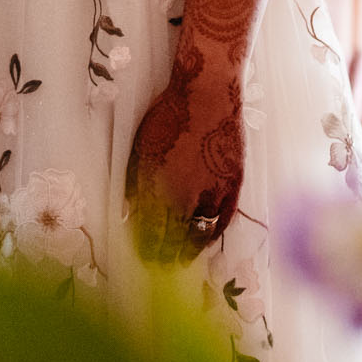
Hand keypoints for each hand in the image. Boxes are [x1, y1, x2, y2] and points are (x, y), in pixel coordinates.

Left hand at [124, 45, 243, 264]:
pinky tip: (201, 245)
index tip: (138, 257)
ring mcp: (211, 192)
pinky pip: (221, 222)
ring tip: (177, 263)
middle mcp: (185, 195)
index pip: (149, 232)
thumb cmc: (168, 116)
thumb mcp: (142, 149)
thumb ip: (136, 184)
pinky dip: (210, 235)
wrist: (207, 93)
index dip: (143, 248)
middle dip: (161, 257)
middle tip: (155, 268)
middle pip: (171, 239)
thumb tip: (129, 213)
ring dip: (185, 252)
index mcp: (158, 185)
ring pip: (197, 235)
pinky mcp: (232, 186)